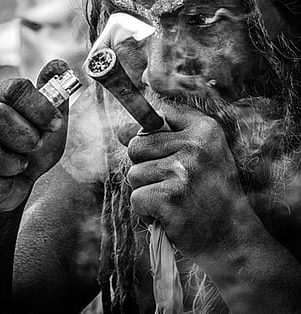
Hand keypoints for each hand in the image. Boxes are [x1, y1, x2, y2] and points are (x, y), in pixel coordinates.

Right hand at [0, 60, 68, 212]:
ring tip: (19, 165)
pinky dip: (5, 185)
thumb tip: (59, 64)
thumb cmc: (35, 148)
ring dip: (17, 166)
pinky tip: (5, 180)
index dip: (40, 108)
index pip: (16, 88)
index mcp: (1, 95)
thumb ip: (56, 95)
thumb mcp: (51, 122)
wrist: (17, 183)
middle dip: (27, 138)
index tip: (55, 124)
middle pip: (0, 116)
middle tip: (34, 146)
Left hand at [123, 103, 251, 257]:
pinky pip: (136, 198)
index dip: (150, 137)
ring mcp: (183, 171)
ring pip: (134, 174)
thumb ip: (161, 136)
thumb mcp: (198, 154)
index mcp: (204, 128)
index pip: (155, 116)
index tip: (164, 155)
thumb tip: (120, 131)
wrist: (232, 237)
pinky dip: (146, 212)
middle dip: (144, 168)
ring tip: (173, 201)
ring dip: (146, 192)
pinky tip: (169, 216)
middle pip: (136, 146)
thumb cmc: (210, 193)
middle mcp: (195, 145)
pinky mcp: (170, 198)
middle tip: (171, 184)